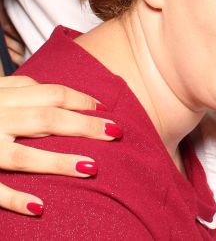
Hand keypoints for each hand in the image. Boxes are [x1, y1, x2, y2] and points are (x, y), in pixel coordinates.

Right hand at [0, 76, 119, 215]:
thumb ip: (18, 90)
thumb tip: (57, 93)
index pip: (48, 93)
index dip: (80, 99)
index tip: (104, 108)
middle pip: (46, 119)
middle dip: (84, 126)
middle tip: (117, 132)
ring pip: (24, 155)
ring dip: (59, 162)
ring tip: (92, 168)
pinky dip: (15, 198)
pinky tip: (40, 208)